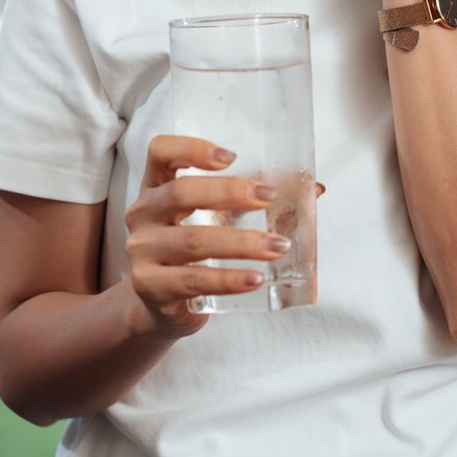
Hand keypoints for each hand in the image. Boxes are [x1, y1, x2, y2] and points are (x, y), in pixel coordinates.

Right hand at [124, 135, 325, 338]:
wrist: (157, 307)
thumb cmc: (191, 253)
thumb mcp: (208, 220)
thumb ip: (252, 202)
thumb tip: (314, 189)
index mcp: (155, 187)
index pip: (160, 152)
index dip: (191, 149)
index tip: (231, 157)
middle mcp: (142, 214)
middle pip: (182, 193)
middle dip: (230, 193)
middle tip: (268, 198)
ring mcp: (142, 252)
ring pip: (194, 240)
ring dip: (242, 243)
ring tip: (278, 246)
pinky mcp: (151, 287)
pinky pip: (194, 280)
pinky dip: (228, 279)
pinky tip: (255, 279)